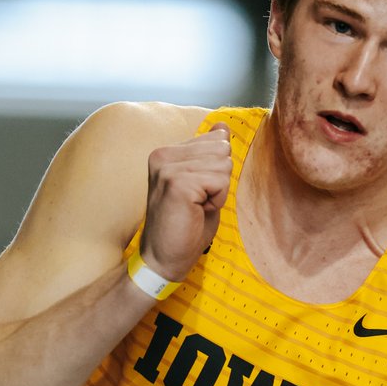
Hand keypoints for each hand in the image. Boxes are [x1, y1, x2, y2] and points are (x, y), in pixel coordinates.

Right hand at [139, 123, 231, 280]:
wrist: (164, 259)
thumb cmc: (186, 225)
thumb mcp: (203, 183)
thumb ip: (209, 154)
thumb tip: (222, 127)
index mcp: (167, 152)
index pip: (216, 140)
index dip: (217, 171)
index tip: (197, 193)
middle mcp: (163, 154)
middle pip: (222, 149)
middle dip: (220, 179)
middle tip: (198, 202)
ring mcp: (168, 167)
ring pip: (223, 164)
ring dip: (218, 191)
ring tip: (196, 207)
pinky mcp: (177, 183)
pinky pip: (220, 180)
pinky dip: (217, 199)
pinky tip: (197, 211)